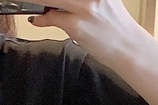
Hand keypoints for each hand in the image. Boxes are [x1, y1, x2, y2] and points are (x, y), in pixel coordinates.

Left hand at [29, 0, 144, 66]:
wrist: (128, 47)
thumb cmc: (115, 26)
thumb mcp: (102, 0)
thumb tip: (55, 3)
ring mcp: (84, 7)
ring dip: (36, 1)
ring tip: (30, 3)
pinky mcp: (77, 25)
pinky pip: (52, 18)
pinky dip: (41, 19)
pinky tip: (38, 19)